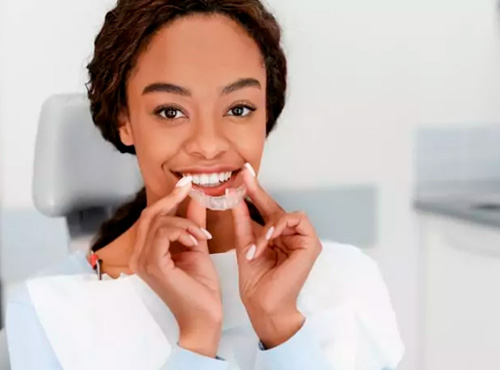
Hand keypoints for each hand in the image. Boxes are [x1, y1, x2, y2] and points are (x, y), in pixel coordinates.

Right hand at [129, 179, 221, 356]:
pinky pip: (163, 233)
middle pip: (149, 215)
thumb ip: (193, 224)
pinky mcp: (154, 265)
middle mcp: (140, 256)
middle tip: (190, 188)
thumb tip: (195, 199)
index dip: (168, 198)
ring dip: (184, 222)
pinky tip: (196, 241)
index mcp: (147, 252)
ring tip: (201, 235)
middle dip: (172, 199)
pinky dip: (182, 230)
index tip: (186, 184)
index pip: (151, 218)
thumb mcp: (197, 247)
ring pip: (158, 222)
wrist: (204, 317)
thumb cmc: (200, 289)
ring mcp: (144, 261)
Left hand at [231, 165, 321, 348]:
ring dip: (268, 226)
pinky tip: (270, 237)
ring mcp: (302, 239)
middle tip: (244, 176)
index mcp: (275, 236)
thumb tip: (236, 197)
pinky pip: (297, 220)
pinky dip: (280, 227)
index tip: (243, 174)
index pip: (265, 209)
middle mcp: (290, 235)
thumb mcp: (245, 244)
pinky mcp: (311, 243)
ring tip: (258, 245)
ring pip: (285, 213)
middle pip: (275, 207)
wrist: (263, 304)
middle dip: (258, 192)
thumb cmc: (256, 281)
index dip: (254, 191)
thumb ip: (243, 221)